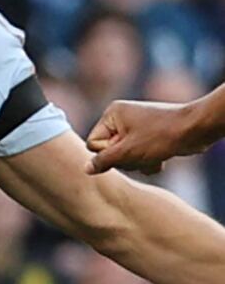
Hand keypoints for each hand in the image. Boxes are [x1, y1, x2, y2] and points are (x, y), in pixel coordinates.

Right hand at [86, 96, 210, 175]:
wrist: (197, 130)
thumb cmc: (162, 136)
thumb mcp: (127, 151)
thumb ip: (103, 161)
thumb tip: (86, 169)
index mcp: (112, 114)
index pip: (93, 143)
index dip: (109, 153)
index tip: (126, 150)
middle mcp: (122, 118)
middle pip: (109, 151)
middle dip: (126, 159)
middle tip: (141, 154)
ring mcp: (137, 127)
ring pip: (125, 156)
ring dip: (138, 162)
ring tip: (153, 156)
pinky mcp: (149, 136)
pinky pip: (138, 154)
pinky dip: (147, 160)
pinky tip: (160, 159)